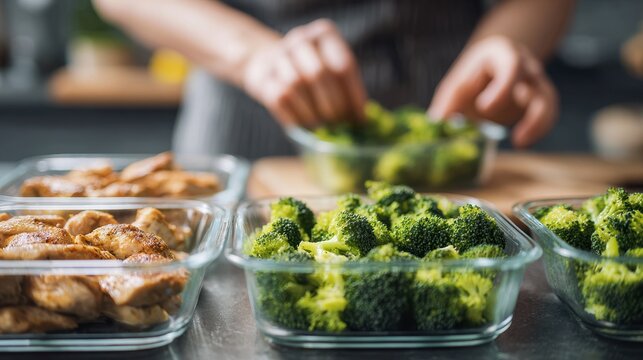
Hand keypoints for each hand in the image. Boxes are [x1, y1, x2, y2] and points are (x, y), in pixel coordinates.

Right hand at [242, 19, 366, 127]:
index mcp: (324, 33)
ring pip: (296, 86)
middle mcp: (300, 39)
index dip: (353, 96)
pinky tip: (304, 128)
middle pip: (319, 74)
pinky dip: (294, 116)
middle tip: (341, 126)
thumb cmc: (310, 70)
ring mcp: (278, 56)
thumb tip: (361, 120)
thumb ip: (345, 88)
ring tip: (323, 129)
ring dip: (312, 112)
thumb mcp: (331, 68)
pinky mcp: (262, 76)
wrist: (269, 63)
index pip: (344, 66)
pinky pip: (279, 98)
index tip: (360, 119)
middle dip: (333, 105)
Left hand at [429, 36, 557, 147]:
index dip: (502, 87)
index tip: (484, 108)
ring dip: (539, 123)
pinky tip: (522, 141)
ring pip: (548, 99)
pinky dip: (539, 129)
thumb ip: (447, 106)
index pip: (511, 64)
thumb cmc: (471, 77)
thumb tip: (435, 128)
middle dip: (526, 106)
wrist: (491, 68)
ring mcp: (536, 81)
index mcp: (502, 53)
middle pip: (536, 80)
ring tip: (520, 142)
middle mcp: (524, 64)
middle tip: (513, 134)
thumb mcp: (457, 85)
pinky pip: (547, 113)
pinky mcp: (540, 99)